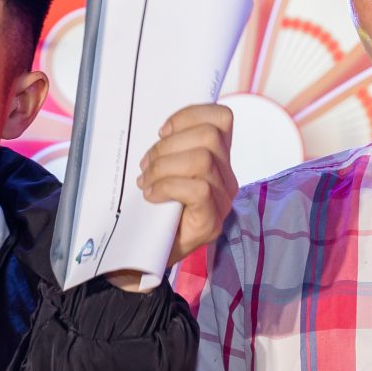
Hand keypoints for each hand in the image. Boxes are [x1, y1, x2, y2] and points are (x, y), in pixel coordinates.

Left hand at [137, 103, 238, 266]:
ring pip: (202, 160)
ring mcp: (222, 200)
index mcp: (217, 159)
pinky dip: (169, 187)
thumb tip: (160, 131)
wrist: (144, 255)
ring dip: (164, 167)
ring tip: (146, 182)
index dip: (190, 115)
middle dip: (169, 145)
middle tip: (146, 166)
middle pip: (210, 136)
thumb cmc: (152, 208)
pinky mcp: (212, 222)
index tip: (161, 131)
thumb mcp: (162, 170)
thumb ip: (169, 149)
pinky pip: (199, 189)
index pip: (221, 118)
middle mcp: (226, 177)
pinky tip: (152, 196)